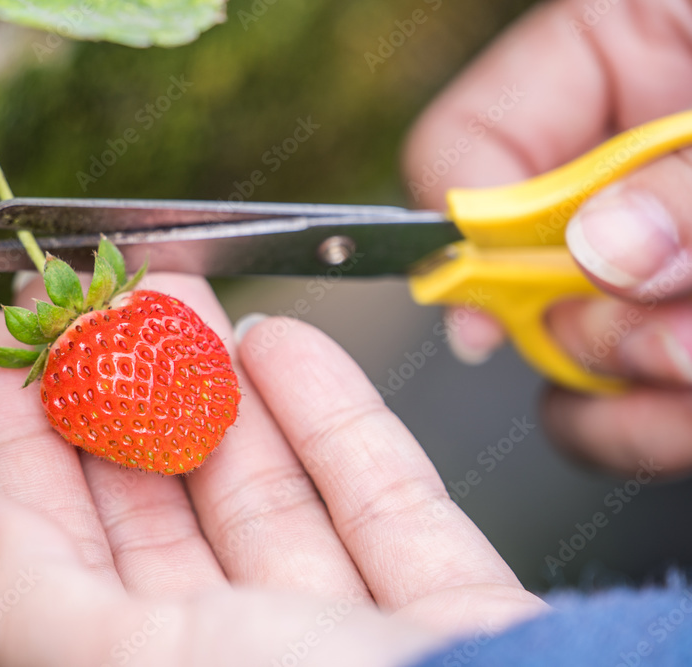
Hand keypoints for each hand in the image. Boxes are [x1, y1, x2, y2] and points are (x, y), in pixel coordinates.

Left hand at [0, 273, 544, 666]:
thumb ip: (30, 601)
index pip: (46, 542)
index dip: (13, 434)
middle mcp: (233, 660)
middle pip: (152, 501)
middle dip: (114, 385)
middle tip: (89, 295)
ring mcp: (338, 632)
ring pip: (260, 485)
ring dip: (216, 382)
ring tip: (179, 294)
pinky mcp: (435, 606)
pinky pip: (373, 495)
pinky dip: (330, 414)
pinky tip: (285, 346)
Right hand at [404, 0, 691, 474]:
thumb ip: (682, 178)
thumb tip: (601, 258)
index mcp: (610, 58)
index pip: (461, 151)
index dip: (458, 238)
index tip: (483, 311)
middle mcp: (613, 170)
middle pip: (510, 278)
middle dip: (576, 327)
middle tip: (656, 337)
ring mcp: (651, 257)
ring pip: (577, 360)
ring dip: (638, 388)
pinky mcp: (683, 332)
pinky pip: (640, 406)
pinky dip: (667, 423)